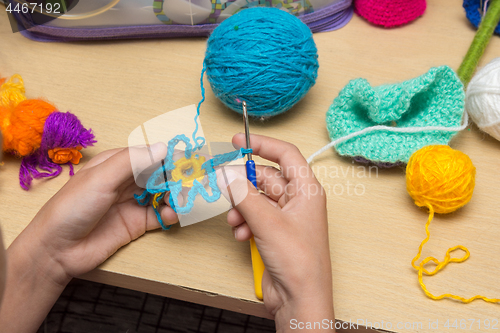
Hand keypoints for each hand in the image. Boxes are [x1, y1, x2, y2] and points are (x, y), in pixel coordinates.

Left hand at [0, 143, 178, 331]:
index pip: (152, 155)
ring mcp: (134, 203)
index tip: (192, 159)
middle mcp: (128, 181)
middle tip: (194, 182)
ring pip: (165, 194)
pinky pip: (161, 215)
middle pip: (161, 174)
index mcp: (117, 164)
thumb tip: (163, 147)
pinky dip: (170, 214)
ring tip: (182, 201)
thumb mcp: (101, 179)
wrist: (57, 250)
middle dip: (178, 177)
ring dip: (177, 195)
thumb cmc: (72, 207)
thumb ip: (133, 162)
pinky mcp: (138, 224)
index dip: (172, 156)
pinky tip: (171, 215)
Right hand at [219, 134, 333, 331]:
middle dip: (243, 184)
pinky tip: (241, 234)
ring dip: (241, 207)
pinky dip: (244, 221)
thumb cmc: (298, 261)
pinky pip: (254, 216)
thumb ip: (244, 196)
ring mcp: (285, 217)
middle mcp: (297, 200)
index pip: (286, 154)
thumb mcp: (268, 223)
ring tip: (235, 221)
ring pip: (256, 198)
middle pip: (265, 177)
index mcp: (306, 190)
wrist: (299, 299)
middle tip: (224, 188)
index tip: (238, 141)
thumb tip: (226, 175)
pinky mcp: (274, 232)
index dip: (262, 144)